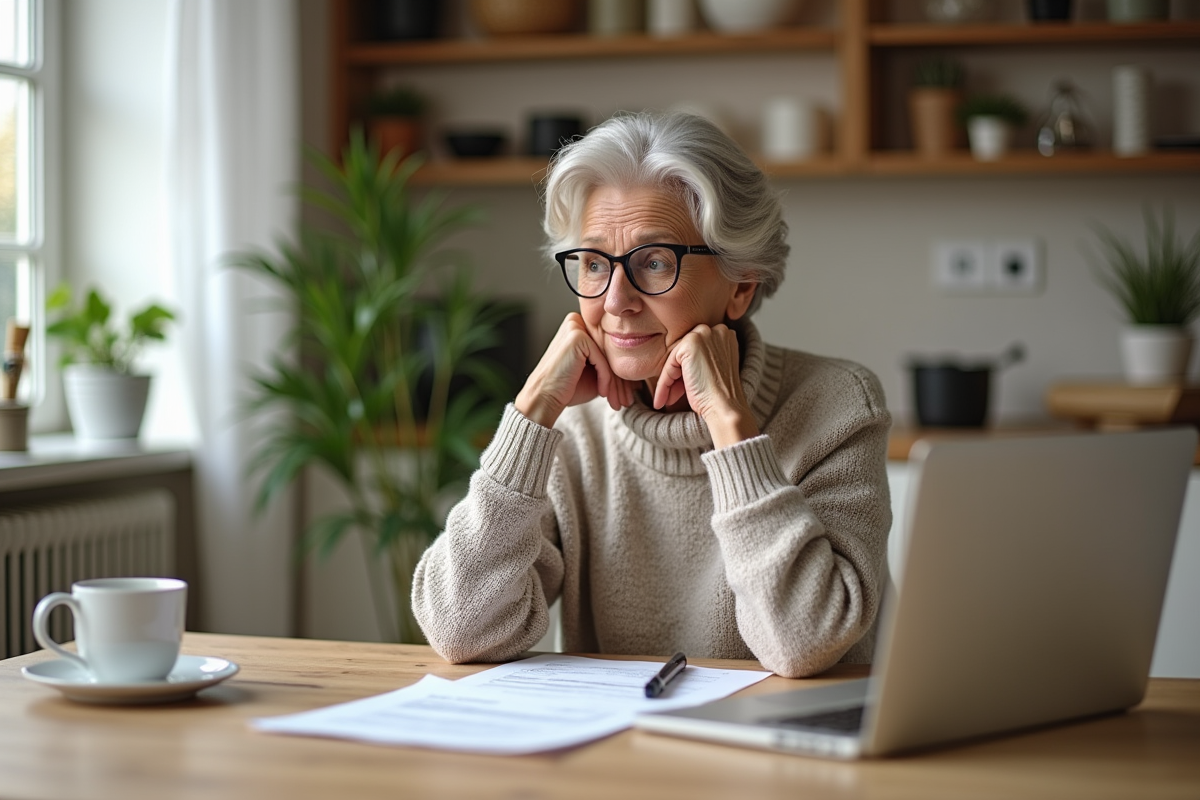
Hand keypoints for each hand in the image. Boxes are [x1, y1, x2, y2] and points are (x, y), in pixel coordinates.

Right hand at [515, 313, 636, 427]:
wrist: (545, 399)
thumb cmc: (568, 388)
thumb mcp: (595, 373)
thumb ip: (611, 363)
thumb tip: (638, 369)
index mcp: (580, 326)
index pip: (609, 347)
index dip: (620, 372)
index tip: (628, 392)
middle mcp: (576, 322)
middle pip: (610, 350)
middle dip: (621, 379)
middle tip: (627, 399)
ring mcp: (575, 327)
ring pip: (608, 356)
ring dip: (616, 382)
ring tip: (619, 401)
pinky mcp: (576, 337)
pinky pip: (602, 359)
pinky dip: (605, 378)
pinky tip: (603, 393)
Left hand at [652, 323, 759, 448]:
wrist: (726, 407)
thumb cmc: (721, 396)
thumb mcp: (714, 370)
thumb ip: (701, 359)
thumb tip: (677, 366)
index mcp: (725, 335)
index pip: (696, 351)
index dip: (686, 372)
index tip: (681, 390)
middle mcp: (716, 330)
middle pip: (685, 353)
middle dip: (676, 376)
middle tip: (671, 396)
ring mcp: (704, 334)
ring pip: (676, 358)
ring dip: (668, 381)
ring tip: (666, 400)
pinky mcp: (691, 344)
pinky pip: (670, 364)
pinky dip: (664, 384)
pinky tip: (662, 400)